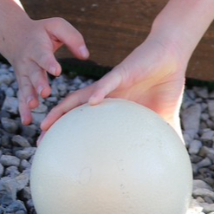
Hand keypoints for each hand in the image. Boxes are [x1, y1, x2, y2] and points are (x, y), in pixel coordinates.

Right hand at [0, 16, 89, 126]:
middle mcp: (28, 61)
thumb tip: (85, 56)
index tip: (56, 71)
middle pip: (33, 73)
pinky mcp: (22, 82)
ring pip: (25, 87)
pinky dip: (23, 109)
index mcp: (38, 47)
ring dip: (29, 97)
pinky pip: (21, 96)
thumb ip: (73, 38)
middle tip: (45, 93)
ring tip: (34, 106)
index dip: (49, 63)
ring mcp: (24, 73)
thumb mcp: (56, 26)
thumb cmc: (41, 31)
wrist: (14, 35)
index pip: (43, 55)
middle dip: (38, 83)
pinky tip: (27, 121)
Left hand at [39, 33, 186, 136]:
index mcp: (110, 104)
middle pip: (73, 109)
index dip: (68, 132)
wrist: (170, 55)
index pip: (84, 119)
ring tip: (48, 123)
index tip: (55, 149)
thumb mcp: (163, 116)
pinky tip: (90, 102)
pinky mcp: (122, 72)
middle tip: (39, 140)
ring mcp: (111, 84)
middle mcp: (104, 94)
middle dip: (55, 123)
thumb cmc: (164, 83)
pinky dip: (99, 92)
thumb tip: (174, 159)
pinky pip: (108, 82)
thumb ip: (163, 134)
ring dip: (63, 109)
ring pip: (81, 96)